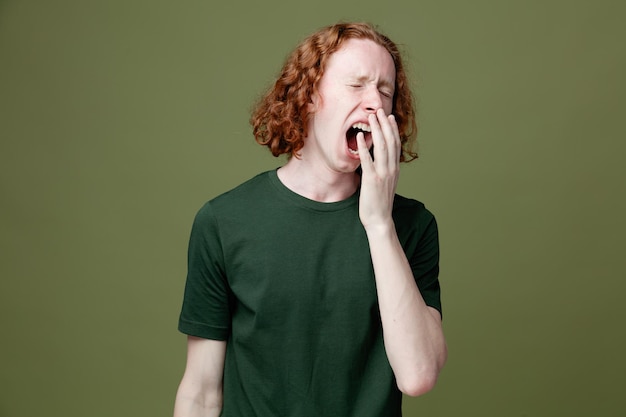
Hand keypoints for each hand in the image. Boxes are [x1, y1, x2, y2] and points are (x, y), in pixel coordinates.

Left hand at [356, 108, 400, 229]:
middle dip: (384, 124)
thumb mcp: (385, 183)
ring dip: (376, 131)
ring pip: (381, 147)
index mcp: (394, 169)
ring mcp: (382, 174)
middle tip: (379, 110)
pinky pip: (367, 160)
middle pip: (390, 142)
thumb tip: (379, 161)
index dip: (392, 129)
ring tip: (370, 118)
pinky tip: (360, 137)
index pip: (395, 145)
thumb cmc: (379, 203)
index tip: (389, 117)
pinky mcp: (371, 180)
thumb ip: (384, 171)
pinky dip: (364, 147)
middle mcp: (391, 169)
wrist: (380, 220)